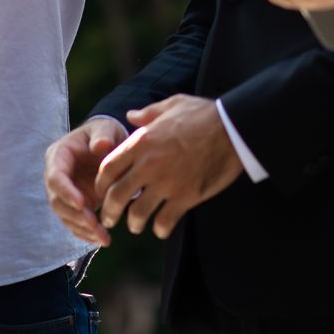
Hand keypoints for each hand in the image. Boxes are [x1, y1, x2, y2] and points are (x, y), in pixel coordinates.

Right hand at [44, 116, 129, 245]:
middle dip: (75, 215)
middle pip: (57, 201)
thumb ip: (103, 135)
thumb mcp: (106, 128)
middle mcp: (56, 176)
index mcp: (59, 156)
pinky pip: (74, 222)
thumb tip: (100, 146)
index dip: (66, 192)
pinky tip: (100, 240)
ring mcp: (64, 192)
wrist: (107, 143)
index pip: (55, 177)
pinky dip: (85, 233)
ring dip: (82, 229)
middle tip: (95, 225)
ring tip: (103, 238)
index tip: (82, 203)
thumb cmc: (105, 133)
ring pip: (65, 216)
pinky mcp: (73, 205)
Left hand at [91, 95, 243, 239]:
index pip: (108, 169)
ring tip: (136, 226)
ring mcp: (168, 183)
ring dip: (134, 224)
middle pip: (117, 196)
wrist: (233, 129)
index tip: (102, 192)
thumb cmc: (204, 114)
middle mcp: (150, 164)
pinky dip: (160, 229)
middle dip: (109, 211)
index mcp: (142, 142)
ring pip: (138, 213)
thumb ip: (148, 113)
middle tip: (109, 219)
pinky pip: (164, 221)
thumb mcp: (172, 105)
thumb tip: (130, 116)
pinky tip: (161, 228)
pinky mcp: (186, 197)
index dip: (101, 185)